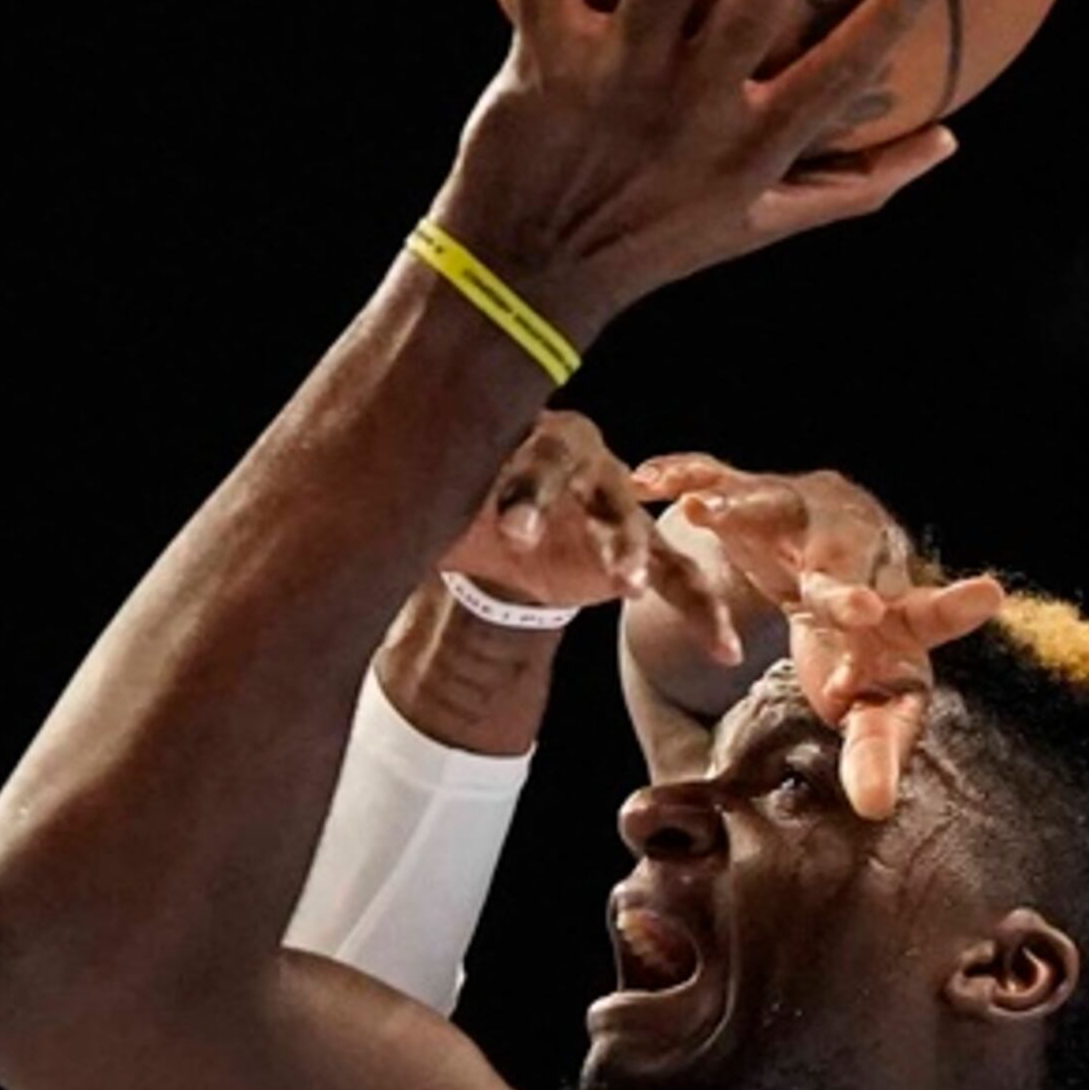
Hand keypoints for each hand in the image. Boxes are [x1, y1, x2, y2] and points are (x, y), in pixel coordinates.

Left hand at [431, 0, 959, 349]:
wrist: (522, 276)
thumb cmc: (652, 243)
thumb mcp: (758, 227)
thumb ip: (853, 185)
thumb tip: (949, 140)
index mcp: (747, 147)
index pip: (836, 77)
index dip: (891, 20)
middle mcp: (687, 107)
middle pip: (753, 6)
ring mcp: (613, 79)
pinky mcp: (542, 60)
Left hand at [437, 412, 747, 652]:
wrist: (502, 527)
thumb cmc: (467, 500)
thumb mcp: (443, 503)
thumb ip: (424, 504)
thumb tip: (363, 512)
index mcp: (537, 441)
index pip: (537, 461)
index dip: (528, 496)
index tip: (513, 535)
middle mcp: (590, 464)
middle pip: (603, 488)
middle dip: (602, 527)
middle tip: (609, 569)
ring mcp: (621, 507)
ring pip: (640, 531)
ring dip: (639, 561)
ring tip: (633, 593)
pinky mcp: (642, 550)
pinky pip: (680, 579)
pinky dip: (703, 612)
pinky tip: (725, 648)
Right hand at [627, 454, 1005, 819]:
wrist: (821, 558)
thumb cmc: (852, 641)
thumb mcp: (864, 692)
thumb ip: (873, 748)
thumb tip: (874, 808)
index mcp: (897, 604)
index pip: (930, 611)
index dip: (951, 607)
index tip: (985, 594)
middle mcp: (858, 546)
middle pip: (851, 565)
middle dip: (846, 590)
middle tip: (856, 613)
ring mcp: (804, 512)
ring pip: (779, 505)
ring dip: (743, 509)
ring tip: (704, 514)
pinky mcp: (754, 491)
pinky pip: (716, 479)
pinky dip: (687, 479)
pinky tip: (650, 483)